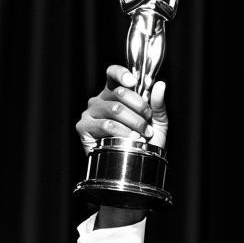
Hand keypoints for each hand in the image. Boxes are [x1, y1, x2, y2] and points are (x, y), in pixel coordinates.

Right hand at [75, 65, 169, 227]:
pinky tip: (130, 140)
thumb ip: (157, 105)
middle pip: (119, 93)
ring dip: (134, 123)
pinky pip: (106, 125)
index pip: (113, 75)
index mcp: (114, 94)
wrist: (136, 168)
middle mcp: (99, 101)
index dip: (122, 74)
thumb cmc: (144, 144)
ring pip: (114, 109)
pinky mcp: (83, 128)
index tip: (134, 82)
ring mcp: (89, 113)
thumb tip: (159, 84)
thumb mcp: (156, 123)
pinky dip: (122, 133)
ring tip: (142, 135)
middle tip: (148, 123)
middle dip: (140, 108)